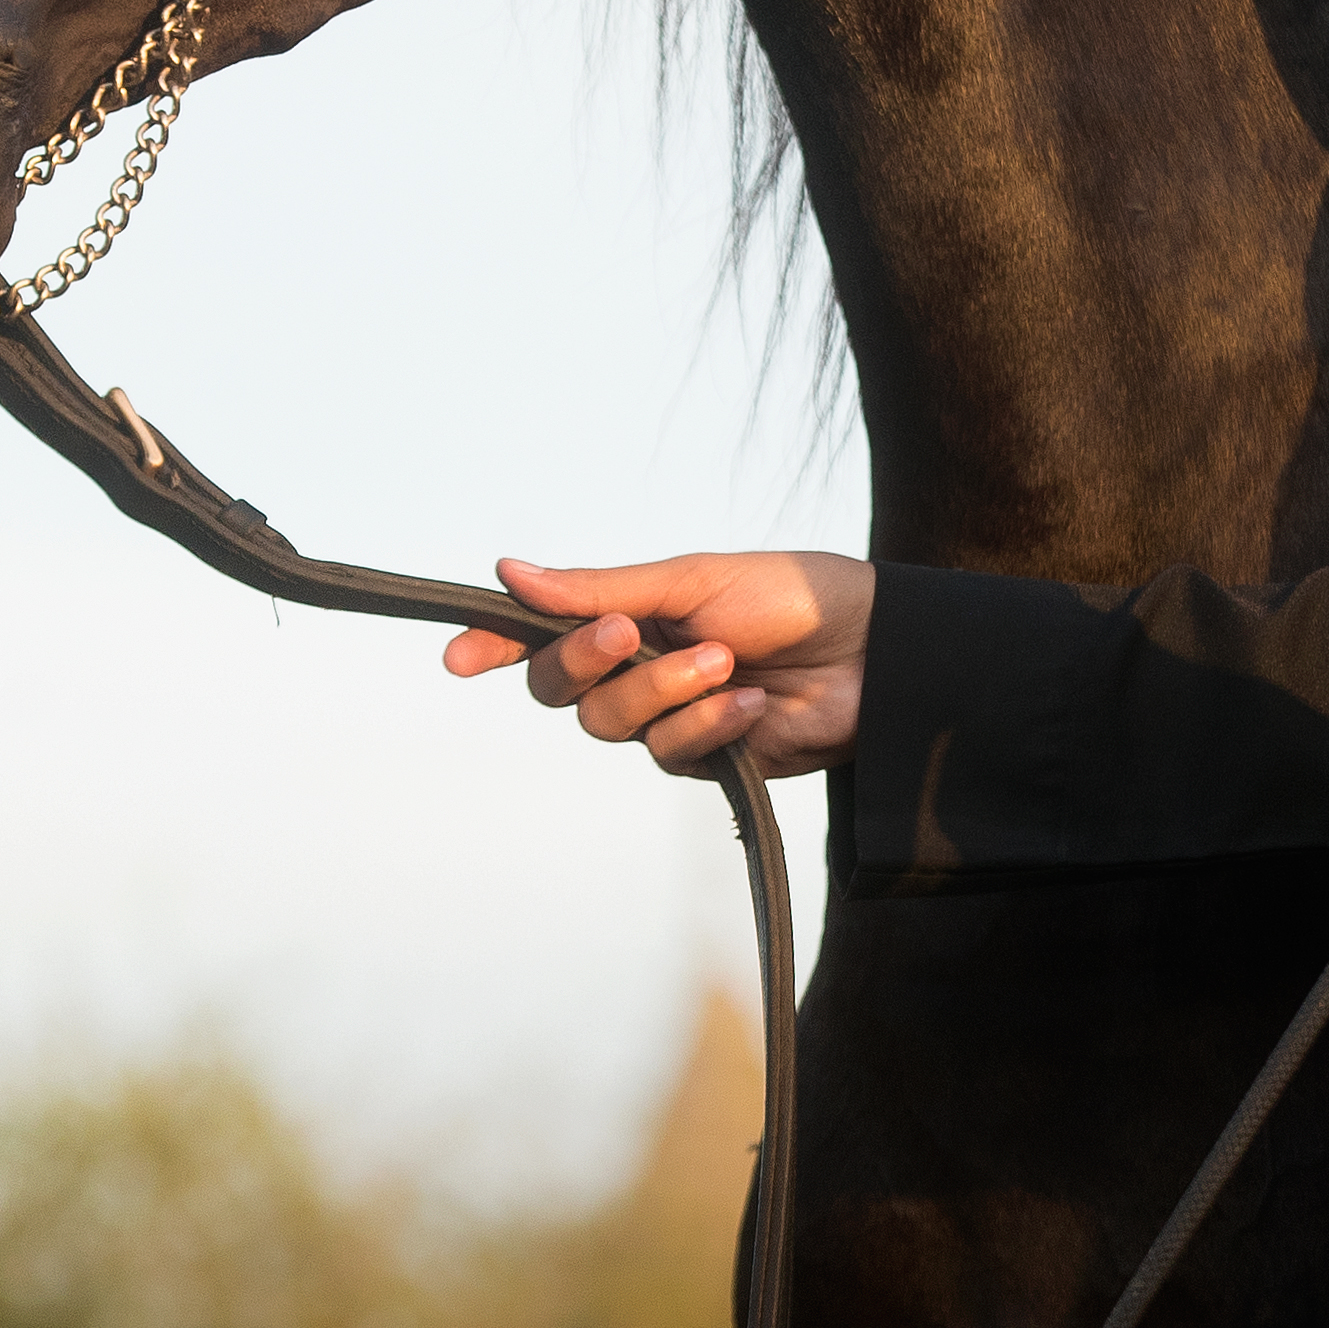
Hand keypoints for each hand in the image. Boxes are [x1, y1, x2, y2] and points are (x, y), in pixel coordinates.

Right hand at [442, 550, 872, 779]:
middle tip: (628, 632)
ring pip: (612, 725)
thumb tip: (508, 571)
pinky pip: (671, 752)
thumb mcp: (690, 579)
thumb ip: (598, 588)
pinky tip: (752, 702)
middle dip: (586, 661)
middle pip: (559, 689)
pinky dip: (709, 724)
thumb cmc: (789, 597)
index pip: (539, 635)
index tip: (455, 658)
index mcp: (626, 613)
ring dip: (665, 691)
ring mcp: (666, 715)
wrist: (873, 652)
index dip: (493, 646)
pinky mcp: (705, 757)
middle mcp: (634, 667)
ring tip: (727, 661)